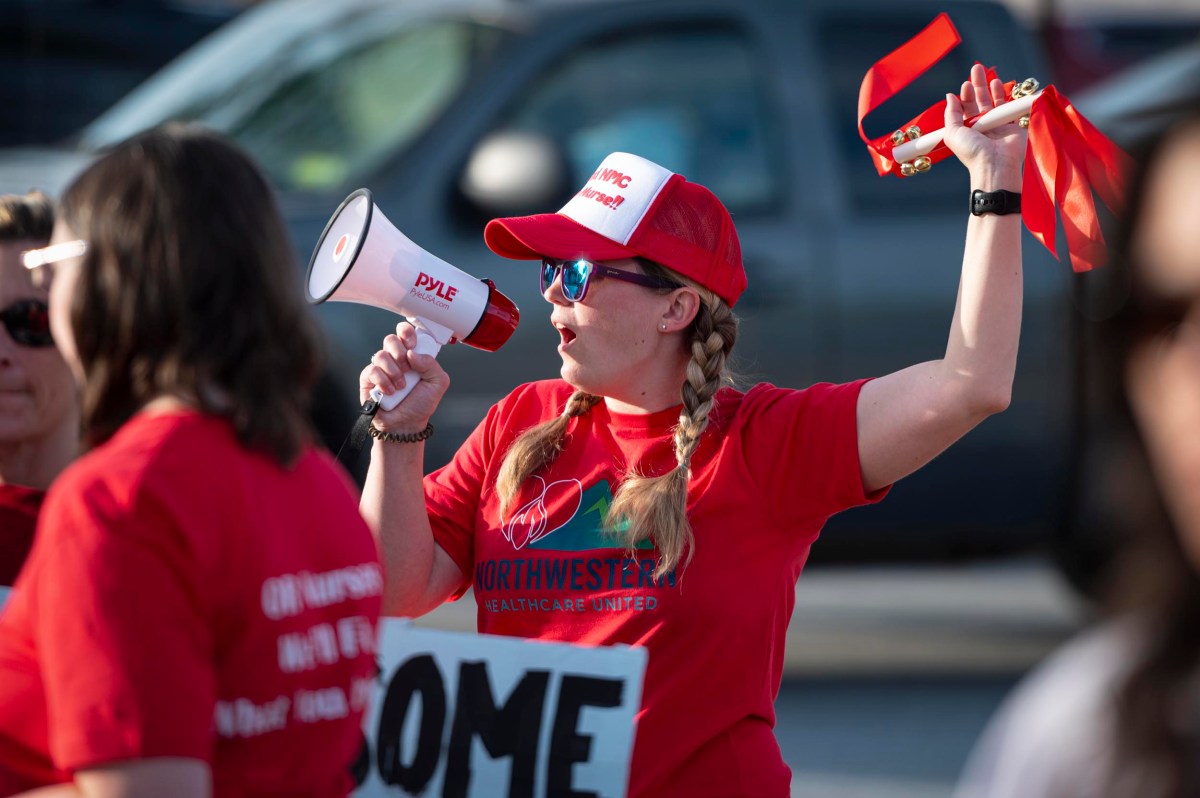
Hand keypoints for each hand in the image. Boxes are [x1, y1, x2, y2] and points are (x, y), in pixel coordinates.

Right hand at [359, 321, 449, 432]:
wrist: (406, 424)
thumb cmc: (421, 404)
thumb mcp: (438, 383)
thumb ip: (431, 364)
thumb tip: (412, 353)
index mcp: (412, 355)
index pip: (406, 333)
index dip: (407, 333)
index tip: (412, 345)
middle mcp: (395, 359)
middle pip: (391, 339)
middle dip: (400, 353)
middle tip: (407, 369)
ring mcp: (381, 368)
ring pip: (381, 355)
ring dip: (394, 372)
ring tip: (401, 387)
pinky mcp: (368, 379)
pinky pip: (372, 370)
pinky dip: (383, 381)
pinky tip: (389, 392)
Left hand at [942, 63, 1025, 187]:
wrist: (995, 165)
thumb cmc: (971, 151)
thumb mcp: (952, 133)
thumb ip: (951, 114)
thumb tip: (949, 96)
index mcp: (967, 129)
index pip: (966, 108)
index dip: (965, 95)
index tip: (965, 84)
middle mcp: (982, 126)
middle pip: (980, 101)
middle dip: (978, 85)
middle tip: (977, 69)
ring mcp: (998, 125)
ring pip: (995, 102)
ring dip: (991, 88)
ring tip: (989, 76)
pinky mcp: (1013, 125)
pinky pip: (1009, 107)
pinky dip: (1006, 96)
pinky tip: (1000, 85)